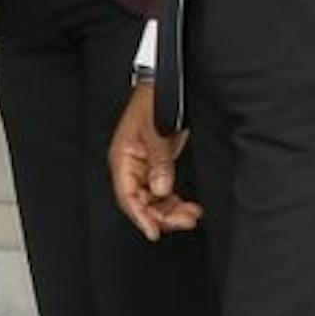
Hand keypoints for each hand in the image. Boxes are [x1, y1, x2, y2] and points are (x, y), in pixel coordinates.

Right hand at [109, 82, 200, 240]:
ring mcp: (144, 166)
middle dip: (162, 215)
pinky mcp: (157, 164)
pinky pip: (163, 191)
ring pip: (154, 200)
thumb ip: (159, 161)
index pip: (127, 196)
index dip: (140, 217)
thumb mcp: (157, 129)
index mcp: (123, 157)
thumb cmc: (154, 99)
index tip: (154, 232)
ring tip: (191, 215)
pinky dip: (175, 201)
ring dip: (171, 211)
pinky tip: (188, 206)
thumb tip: (162, 189)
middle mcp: (131, 165)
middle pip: (141, 202)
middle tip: (185, 221)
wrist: (165, 83)